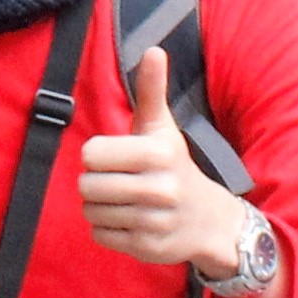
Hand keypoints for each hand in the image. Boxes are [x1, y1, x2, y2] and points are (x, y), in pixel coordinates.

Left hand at [74, 50, 241, 269]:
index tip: (116, 158)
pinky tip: (128, 220)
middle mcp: (159, 188)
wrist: (209, 220)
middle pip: (87, 185)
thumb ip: (153, 91)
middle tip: (117, 181)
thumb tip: (153, 50)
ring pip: (91, 211)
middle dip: (95, 182)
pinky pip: (100, 235)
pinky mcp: (147, 247)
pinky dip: (106, 228)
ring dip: (99, 206)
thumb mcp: (164, 129)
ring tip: (123, 200)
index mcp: (158, 154)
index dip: (97, 156)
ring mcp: (154, 221)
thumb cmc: (174, 166)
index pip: (90, 155)